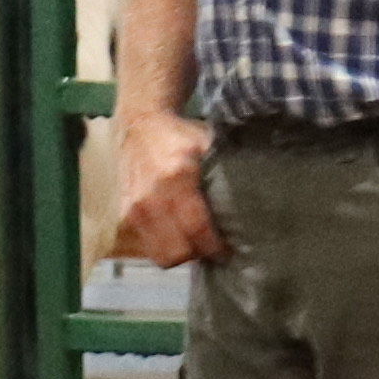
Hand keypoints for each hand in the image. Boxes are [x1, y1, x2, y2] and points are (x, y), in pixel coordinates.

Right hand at [110, 109, 223, 268]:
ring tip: (195, 242)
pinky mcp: (124, 214)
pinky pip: (148, 245)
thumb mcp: (209, 146)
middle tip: (212, 247)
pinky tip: (177, 234)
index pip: (197, 229)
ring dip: (180, 253)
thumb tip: (254, 206)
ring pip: (160, 255)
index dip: (215, 247)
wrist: (140, 124)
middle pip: (177, 252)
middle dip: (197, 254)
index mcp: (176, 177)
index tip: (229, 250)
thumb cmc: (180, 136)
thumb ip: (225, 175)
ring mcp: (134, 208)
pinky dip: (164, 245)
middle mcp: (151, 197)